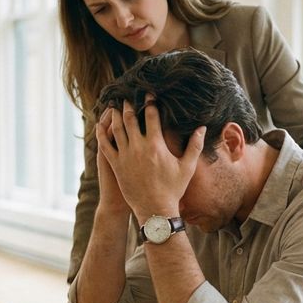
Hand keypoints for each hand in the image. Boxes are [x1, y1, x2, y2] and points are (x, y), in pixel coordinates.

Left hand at [99, 98, 203, 219]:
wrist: (155, 209)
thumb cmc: (173, 189)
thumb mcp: (187, 167)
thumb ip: (195, 145)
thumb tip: (202, 128)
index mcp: (156, 145)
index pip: (151, 116)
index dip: (150, 102)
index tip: (149, 93)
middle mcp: (139, 147)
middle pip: (130, 118)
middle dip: (128, 105)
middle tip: (127, 95)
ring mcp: (125, 156)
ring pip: (117, 129)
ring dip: (115, 115)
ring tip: (114, 105)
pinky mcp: (116, 165)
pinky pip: (105, 145)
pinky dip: (101, 133)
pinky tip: (99, 125)